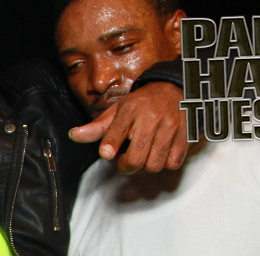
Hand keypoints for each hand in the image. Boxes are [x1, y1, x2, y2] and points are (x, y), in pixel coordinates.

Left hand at [69, 82, 187, 173]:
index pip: (118, 130)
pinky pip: (172, 163)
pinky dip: (165, 162)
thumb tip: (73, 135)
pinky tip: (160, 151)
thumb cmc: (141, 104)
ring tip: (145, 152)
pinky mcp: (186, 134)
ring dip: (147, 164)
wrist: (174, 88)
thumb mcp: (117, 111)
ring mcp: (170, 126)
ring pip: (154, 165)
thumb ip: (96, 127)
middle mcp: (151, 118)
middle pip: (136, 158)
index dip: (111, 144)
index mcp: (130, 110)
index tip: (107, 153)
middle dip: (127, 165)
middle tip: (126, 158)